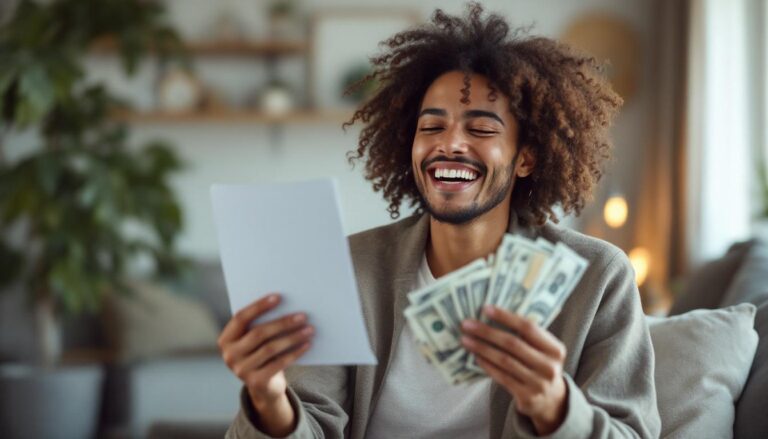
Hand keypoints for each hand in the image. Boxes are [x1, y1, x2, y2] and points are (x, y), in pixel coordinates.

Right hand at [218, 293, 313, 435]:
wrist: (263, 387)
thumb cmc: (261, 354)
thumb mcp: (255, 341)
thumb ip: (261, 324)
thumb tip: (287, 304)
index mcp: (226, 339)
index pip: (240, 318)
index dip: (259, 306)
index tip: (278, 297)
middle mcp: (229, 355)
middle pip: (258, 333)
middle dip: (282, 323)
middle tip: (303, 316)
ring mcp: (241, 370)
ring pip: (270, 348)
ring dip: (292, 337)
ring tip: (309, 329)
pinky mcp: (256, 382)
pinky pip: (279, 363)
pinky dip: (295, 353)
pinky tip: (307, 344)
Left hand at [461, 305, 567, 434]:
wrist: (551, 400)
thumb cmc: (540, 365)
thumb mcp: (543, 351)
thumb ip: (527, 336)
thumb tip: (492, 315)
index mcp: (555, 349)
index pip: (529, 327)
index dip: (506, 317)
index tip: (485, 309)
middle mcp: (549, 366)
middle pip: (513, 344)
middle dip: (487, 332)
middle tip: (467, 325)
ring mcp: (539, 383)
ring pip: (504, 360)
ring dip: (482, 348)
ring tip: (466, 340)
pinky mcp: (527, 396)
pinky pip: (502, 377)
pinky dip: (487, 365)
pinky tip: (476, 357)